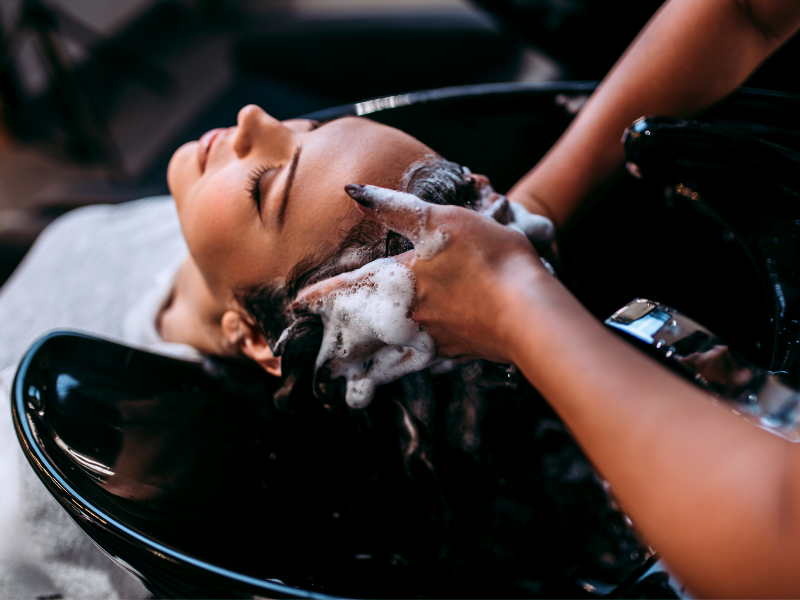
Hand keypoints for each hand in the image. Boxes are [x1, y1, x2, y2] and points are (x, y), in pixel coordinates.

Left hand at [294, 184, 552, 363]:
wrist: (528, 309)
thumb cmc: (486, 258)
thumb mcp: (440, 220)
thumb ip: (395, 206)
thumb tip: (353, 192)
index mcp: (400, 281)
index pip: (349, 288)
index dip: (321, 295)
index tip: (296, 307)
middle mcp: (410, 315)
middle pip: (364, 334)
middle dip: (340, 347)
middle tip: (322, 363)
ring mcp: (434, 338)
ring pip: (391, 359)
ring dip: (368, 369)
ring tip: (353, 383)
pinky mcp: (459, 351)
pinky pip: (426, 365)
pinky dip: (411, 373)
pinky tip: (413, 374)